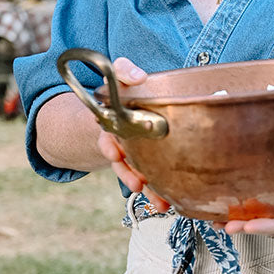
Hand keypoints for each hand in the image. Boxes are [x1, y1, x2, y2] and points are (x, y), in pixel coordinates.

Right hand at [96, 57, 170, 211]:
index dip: (109, 147)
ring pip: (136, 173)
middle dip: (128, 173)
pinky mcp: (146, 160)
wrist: (128, 104)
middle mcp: (118, 140)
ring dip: (146, 188)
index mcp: (111, 122)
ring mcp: (132, 152)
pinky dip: (157, 192)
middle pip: (122, 161)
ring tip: (158, 202)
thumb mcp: (122, 74)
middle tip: (138, 184)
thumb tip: (138, 76)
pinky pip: (150, 178)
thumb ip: (126, 71)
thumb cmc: (127, 87)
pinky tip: (166, 202)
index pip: (106, 135)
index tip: (114, 154)